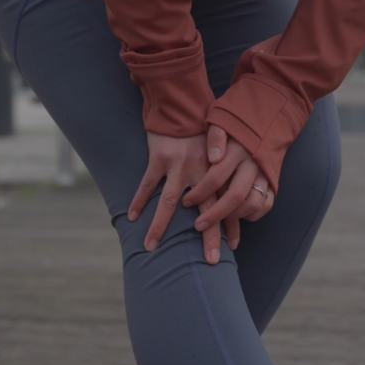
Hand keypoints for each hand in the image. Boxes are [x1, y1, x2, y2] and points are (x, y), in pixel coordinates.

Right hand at [128, 132, 222, 264]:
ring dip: (160, 227)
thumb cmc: (203, 126)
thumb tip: (230, 196)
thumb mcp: (220, 147)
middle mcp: (200, 172)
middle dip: (207, 237)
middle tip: (210, 262)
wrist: (184, 102)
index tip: (233, 248)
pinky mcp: (159, 158)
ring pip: (169, 203)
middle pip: (205, 210)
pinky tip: (131, 218)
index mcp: (217, 171)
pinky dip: (138, 200)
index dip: (230, 226)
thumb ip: (223, 171)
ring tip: (150, 247)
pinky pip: (147, 184)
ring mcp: (178, 166)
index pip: (226, 204)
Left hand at [182, 125, 274, 248]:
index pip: (216, 177)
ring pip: (252, 204)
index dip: (200, 192)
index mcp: (237, 150)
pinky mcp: (273, 180)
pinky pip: (266, 204)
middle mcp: (253, 164)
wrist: (269, 116)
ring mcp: (265, 174)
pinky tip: (237, 217)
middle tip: (198, 225)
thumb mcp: (222, 119)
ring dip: (234, 217)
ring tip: (217, 224)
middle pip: (234, 196)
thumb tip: (213, 157)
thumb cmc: (237, 120)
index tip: (186, 202)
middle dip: (215, 215)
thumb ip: (215, 137)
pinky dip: (253, 215)